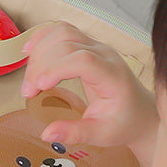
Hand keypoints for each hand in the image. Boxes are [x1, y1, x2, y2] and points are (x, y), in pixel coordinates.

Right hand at [21, 22, 158, 165]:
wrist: (138, 112)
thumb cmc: (122, 122)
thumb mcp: (101, 135)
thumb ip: (75, 133)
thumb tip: (47, 134)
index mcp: (112, 75)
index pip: (82, 60)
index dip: (56, 69)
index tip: (39, 88)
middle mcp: (104, 54)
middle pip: (67, 43)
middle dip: (41, 65)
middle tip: (28, 92)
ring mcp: (95, 47)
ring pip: (62, 33)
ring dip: (39, 52)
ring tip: (29, 78)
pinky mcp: (86, 46)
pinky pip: (62, 32)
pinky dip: (43, 38)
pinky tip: (30, 52)